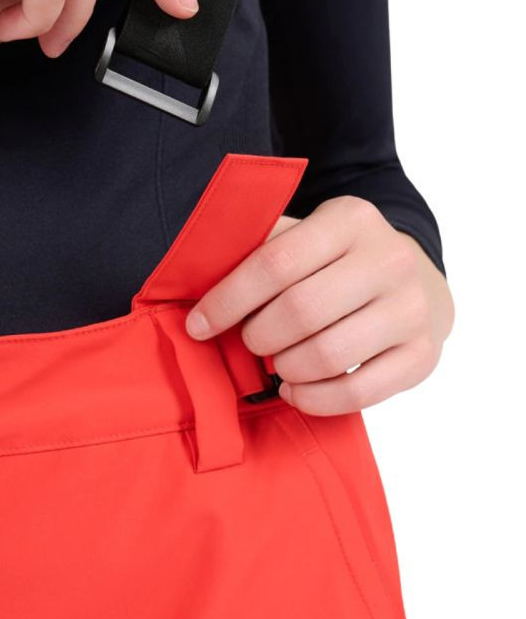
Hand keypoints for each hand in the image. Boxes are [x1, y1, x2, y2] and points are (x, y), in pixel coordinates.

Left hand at [184, 196, 454, 415]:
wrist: (414, 280)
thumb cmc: (336, 262)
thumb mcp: (303, 235)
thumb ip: (256, 246)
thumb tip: (195, 271)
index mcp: (350, 219)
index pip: (275, 263)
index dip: (227, 300)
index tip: (198, 326)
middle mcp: (390, 258)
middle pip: (300, 312)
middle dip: (258, 336)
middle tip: (250, 341)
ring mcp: (412, 308)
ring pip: (328, 355)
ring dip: (285, 368)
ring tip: (276, 363)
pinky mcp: (423, 355)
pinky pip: (358, 393)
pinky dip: (314, 399)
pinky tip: (295, 388)